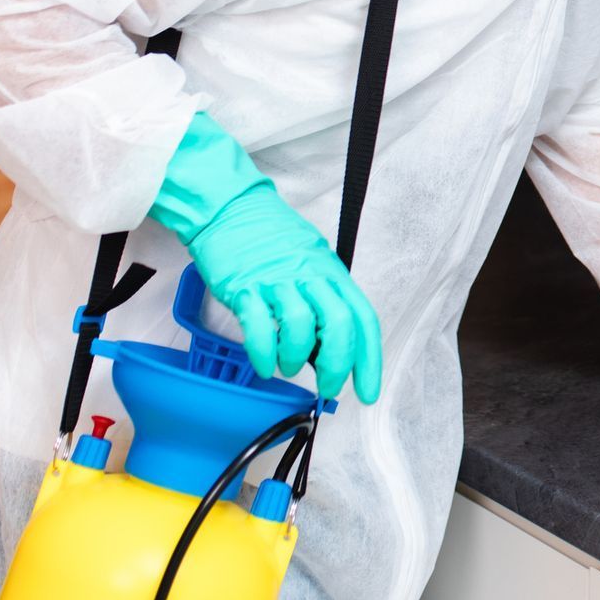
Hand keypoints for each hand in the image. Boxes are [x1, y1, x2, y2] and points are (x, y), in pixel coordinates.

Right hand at [149, 112, 383, 401]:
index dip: (369, 359)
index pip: (362, 319)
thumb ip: (324, 299)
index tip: (368, 392)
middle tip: (327, 387)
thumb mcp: (310, 262)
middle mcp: (310, 276)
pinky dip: (263, 354)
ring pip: (301, 326)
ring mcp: (277, 281)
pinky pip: (257, 327)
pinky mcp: (244, 287)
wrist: (229, 207)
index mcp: (332, 273)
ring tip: (286, 367)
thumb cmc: (271, 237)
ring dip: (295, 359)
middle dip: (336, 365)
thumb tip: (331, 346)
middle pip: (338, 325)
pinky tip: (264, 365)